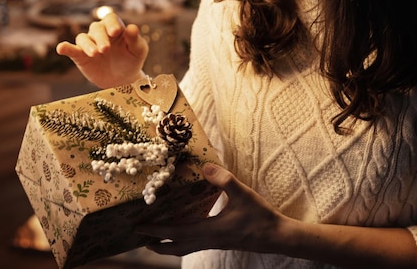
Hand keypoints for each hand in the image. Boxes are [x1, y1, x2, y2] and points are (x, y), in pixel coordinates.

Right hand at [56, 12, 148, 88]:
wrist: (123, 80)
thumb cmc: (132, 60)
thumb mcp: (138, 51)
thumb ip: (135, 39)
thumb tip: (132, 27)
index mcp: (115, 28)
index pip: (110, 19)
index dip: (111, 23)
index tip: (115, 32)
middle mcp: (100, 33)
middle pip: (96, 28)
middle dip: (101, 38)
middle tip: (106, 49)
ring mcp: (89, 44)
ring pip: (83, 38)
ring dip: (88, 45)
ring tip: (95, 54)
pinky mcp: (80, 56)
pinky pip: (72, 49)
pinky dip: (66, 47)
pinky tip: (61, 48)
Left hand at [137, 164, 282, 256]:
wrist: (278, 237)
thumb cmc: (260, 217)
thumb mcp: (243, 194)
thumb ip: (225, 180)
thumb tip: (205, 168)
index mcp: (209, 231)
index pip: (175, 232)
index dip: (156, 230)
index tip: (138, 227)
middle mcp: (208, 240)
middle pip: (176, 248)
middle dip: (157, 245)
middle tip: (141, 238)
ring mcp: (215, 243)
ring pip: (186, 248)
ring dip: (169, 245)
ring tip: (157, 240)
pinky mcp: (221, 241)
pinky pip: (196, 243)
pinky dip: (184, 240)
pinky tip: (187, 229)